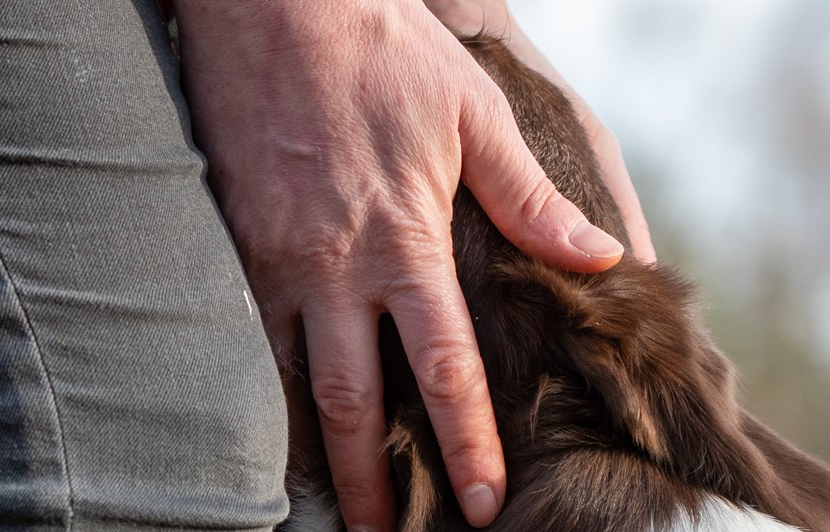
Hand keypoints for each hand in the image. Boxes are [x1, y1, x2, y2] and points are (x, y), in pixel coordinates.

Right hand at [173, 1, 624, 528]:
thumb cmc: (383, 51)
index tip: (484, 502)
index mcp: (405, 242)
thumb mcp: (474, 116)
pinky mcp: (233, 241)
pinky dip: (264, 386)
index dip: (467, 445)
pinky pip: (245, 334)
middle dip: (370, 481)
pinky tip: (276, 416)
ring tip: (327, 498)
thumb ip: (530, 199)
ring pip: (287, 378)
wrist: (275, 2)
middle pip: (352, 401)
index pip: (442, 370)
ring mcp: (274, 259)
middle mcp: (334, 267)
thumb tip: (597, 256)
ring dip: (310, 448)